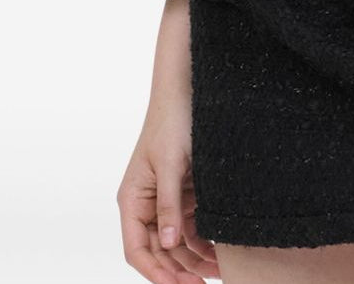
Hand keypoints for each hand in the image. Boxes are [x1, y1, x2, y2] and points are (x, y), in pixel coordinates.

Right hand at [117, 0, 218, 282]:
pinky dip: (203, 237)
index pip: (137, 249)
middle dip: (180, 269)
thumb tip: (168, 242)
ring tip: (220, 270)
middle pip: (159, 249)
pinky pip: (191, 223)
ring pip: (177, 240)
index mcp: (132, 199)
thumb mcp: (171, 163)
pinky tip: (220, 249)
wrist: (188, 88)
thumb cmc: (171, 120)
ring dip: (195, 256)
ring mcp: (165, 198)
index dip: (155, 272)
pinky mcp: (183, 190)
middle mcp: (146, 203)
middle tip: (206, 283)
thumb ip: (169, 204)